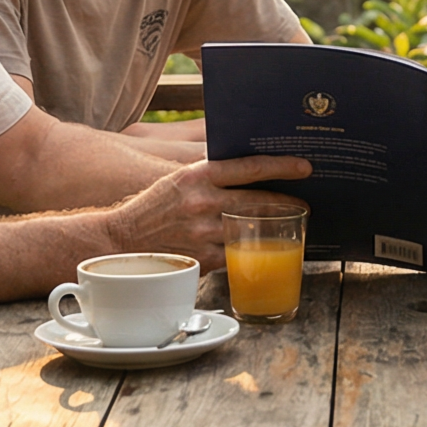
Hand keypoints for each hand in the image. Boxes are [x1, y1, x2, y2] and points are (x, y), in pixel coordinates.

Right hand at [108, 154, 309, 266]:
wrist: (121, 240)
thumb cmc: (154, 208)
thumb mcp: (179, 180)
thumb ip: (211, 176)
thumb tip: (249, 172)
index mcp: (197, 177)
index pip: (248, 168)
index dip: (281, 166)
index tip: (305, 167)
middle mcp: (202, 203)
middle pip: (258, 202)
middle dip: (287, 203)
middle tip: (305, 205)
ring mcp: (203, 234)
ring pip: (252, 231)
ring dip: (274, 230)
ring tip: (288, 228)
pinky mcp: (203, 260)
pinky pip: (236, 255)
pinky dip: (249, 251)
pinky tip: (258, 250)